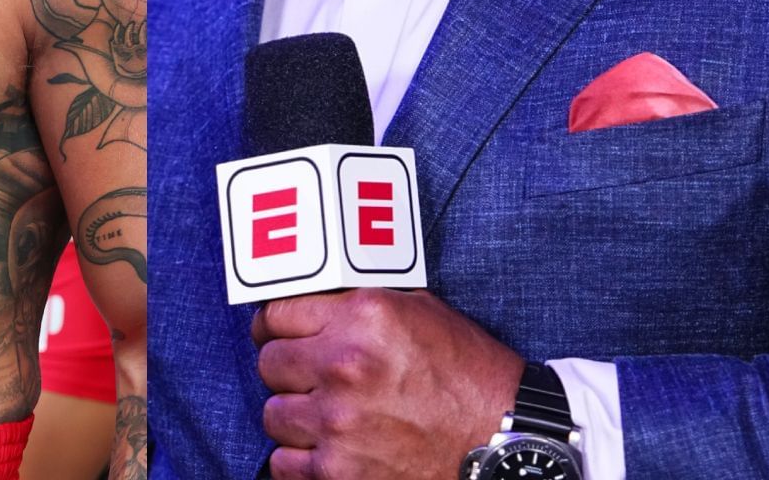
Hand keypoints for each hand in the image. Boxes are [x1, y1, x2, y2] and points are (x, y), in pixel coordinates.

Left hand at [252, 288, 523, 479]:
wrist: (499, 437)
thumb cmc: (467, 374)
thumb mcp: (419, 312)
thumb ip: (359, 306)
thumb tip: (313, 305)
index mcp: (364, 317)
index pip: (277, 314)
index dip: (274, 325)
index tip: (275, 333)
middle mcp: (344, 364)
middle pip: (269, 363)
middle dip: (286, 368)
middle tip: (306, 376)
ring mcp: (337, 422)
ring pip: (273, 414)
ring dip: (295, 414)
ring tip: (325, 415)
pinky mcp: (337, 471)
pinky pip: (284, 462)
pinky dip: (301, 458)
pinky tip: (329, 448)